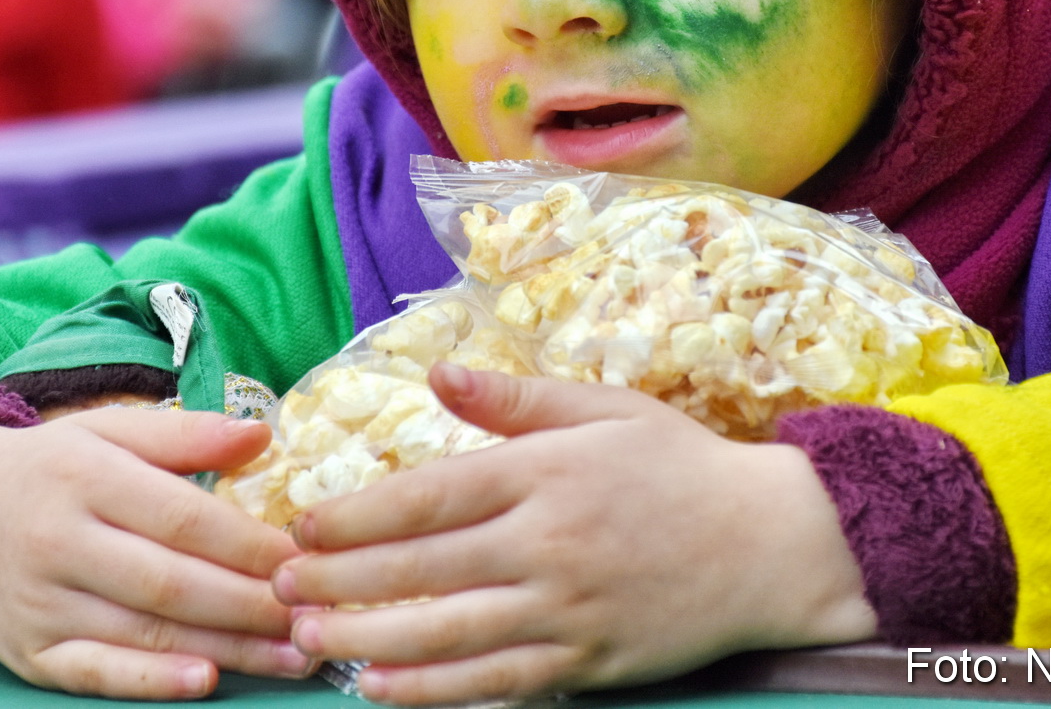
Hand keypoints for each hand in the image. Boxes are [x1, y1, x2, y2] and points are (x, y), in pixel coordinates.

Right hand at [0, 409, 314, 699]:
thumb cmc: (48, 470)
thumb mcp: (108, 432)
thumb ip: (187, 435)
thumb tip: (262, 437)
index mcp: (85, 478)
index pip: (185, 519)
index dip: (253, 545)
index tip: (310, 558)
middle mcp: (58, 543)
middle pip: (173, 583)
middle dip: (254, 605)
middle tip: (318, 616)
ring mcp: (40, 604)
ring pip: (146, 634)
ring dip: (229, 649)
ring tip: (295, 655)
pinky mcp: (27, 653)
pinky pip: (97, 673)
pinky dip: (152, 683)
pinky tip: (207, 681)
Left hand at [272, 365, 876, 704]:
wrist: (774, 543)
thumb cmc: (683, 465)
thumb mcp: (605, 410)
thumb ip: (516, 400)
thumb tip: (439, 374)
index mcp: (548, 472)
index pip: (430, 495)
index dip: (356, 514)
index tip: (301, 524)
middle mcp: (549, 543)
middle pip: (423, 567)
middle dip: (340, 579)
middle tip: (276, 588)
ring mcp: (568, 610)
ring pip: (448, 632)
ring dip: (368, 637)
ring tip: (306, 640)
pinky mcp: (587, 662)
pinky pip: (497, 682)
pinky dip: (434, 692)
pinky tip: (380, 690)